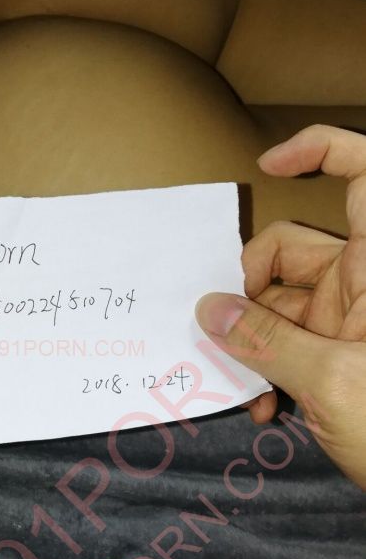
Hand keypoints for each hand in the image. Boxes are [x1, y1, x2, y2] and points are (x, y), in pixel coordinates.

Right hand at [195, 124, 365, 489]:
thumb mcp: (333, 383)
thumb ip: (265, 342)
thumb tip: (207, 309)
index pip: (363, 176)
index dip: (320, 150)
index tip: (268, 164)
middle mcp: (363, 282)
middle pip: (289, 250)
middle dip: (250, 289)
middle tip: (230, 332)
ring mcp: (349, 320)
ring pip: (279, 303)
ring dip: (253, 342)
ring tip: (250, 390)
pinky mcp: (338, 355)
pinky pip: (287, 341)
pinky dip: (270, 367)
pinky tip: (268, 408)